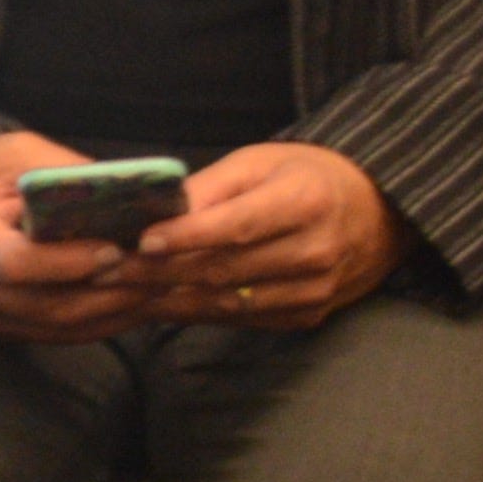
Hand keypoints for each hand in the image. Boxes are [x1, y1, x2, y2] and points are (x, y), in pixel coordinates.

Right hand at [0, 128, 168, 345]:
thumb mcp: (16, 154)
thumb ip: (63, 172)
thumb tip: (126, 191)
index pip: (18, 263)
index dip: (69, 262)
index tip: (115, 250)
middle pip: (46, 304)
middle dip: (107, 292)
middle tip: (157, 275)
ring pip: (57, 326)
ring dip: (111, 313)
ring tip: (154, 290)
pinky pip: (55, 335)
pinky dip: (97, 324)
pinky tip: (129, 306)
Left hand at [100, 141, 401, 331]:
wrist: (378, 214)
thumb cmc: (307, 177)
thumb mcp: (261, 162)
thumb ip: (211, 188)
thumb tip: (156, 211)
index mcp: (307, 203)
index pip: (237, 226)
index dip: (186, 238)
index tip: (140, 241)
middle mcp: (316, 252)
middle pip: (225, 269)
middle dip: (158, 272)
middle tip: (104, 269)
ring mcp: (315, 291)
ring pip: (228, 302)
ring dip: (168, 299)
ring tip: (118, 289)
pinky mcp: (307, 316)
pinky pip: (242, 319)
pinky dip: (195, 312)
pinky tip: (157, 303)